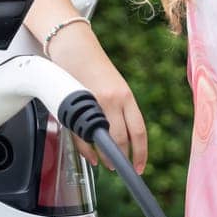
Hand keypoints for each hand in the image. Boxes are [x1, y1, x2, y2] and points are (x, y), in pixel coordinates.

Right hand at [45, 24, 148, 174]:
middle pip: (120, 139)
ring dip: (105, 156)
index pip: (138, 131)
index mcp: (127, 97)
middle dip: (121, 158)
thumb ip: (120, 111)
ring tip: (107, 164)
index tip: (140, 166)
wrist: (75, 48)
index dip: (140, 152)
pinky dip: (87, 149)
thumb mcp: (115, 88)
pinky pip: (81, 134)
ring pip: (102, 138)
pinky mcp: (75, 104)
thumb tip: (122, 140)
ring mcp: (94, 102)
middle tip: (120, 168)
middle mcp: (113, 100)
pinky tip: (92, 156)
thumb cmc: (95, 69)